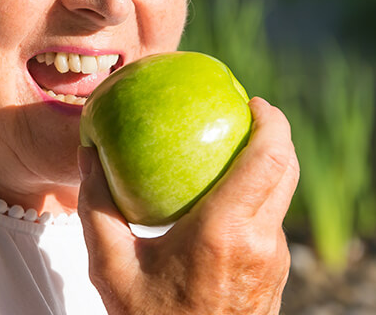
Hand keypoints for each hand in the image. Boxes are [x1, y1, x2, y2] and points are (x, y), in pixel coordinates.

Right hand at [77, 97, 298, 314]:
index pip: (269, 160)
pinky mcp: (275, 275)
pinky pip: (273, 219)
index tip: (252, 100)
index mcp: (225, 233)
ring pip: (283, 195)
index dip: (271, 122)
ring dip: (267, 164)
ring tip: (231, 148)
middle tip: (244, 113)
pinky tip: (225, 195)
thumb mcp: (111, 270)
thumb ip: (97, 208)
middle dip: (275, 133)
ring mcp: (274, 261)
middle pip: (287, 169)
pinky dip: (258, 194)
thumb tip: (88, 154)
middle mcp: (261, 243)